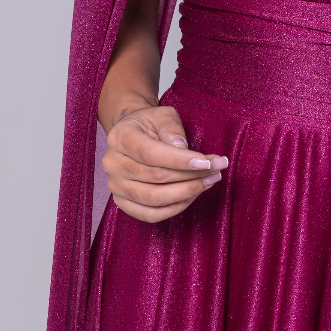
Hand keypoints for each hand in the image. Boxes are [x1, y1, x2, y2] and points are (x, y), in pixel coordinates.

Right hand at [102, 103, 228, 222]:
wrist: (133, 135)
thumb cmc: (150, 124)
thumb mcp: (162, 115)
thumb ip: (172, 129)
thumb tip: (183, 149)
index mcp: (120, 137)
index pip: (151, 154)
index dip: (181, 160)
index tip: (208, 162)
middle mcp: (113, 163)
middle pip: (155, 177)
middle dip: (191, 176)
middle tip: (217, 170)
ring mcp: (115, 186)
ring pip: (154, 199)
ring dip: (187, 193)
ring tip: (209, 181)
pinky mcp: (122, 202)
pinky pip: (151, 214)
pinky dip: (175, 208)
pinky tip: (193, 195)